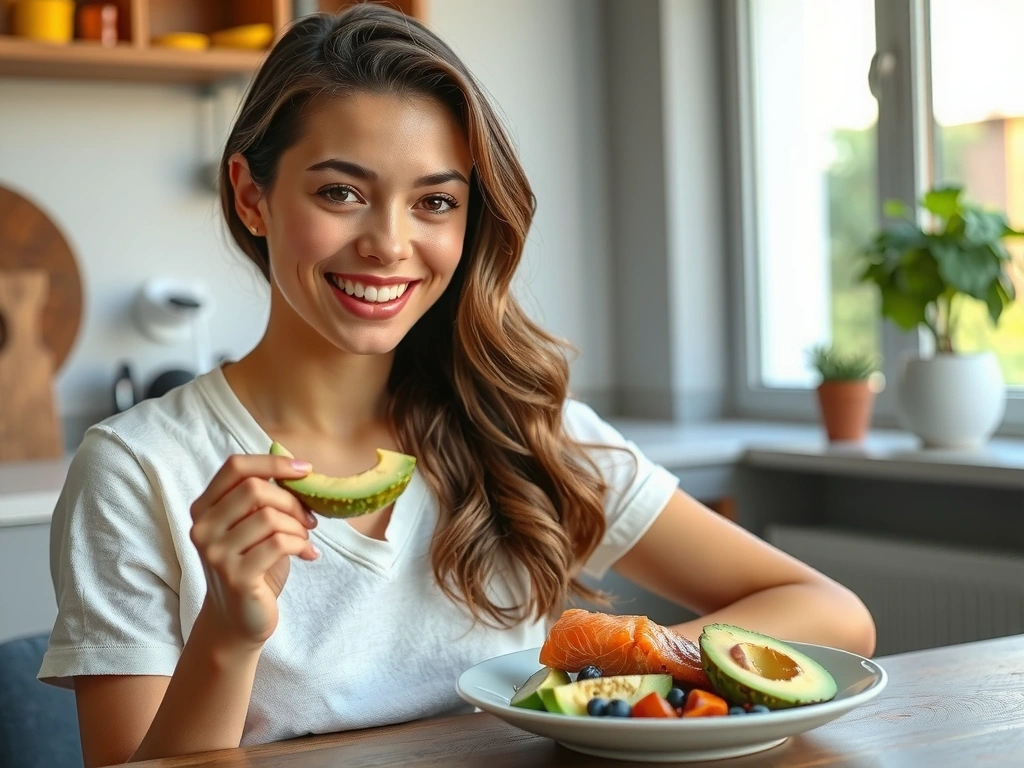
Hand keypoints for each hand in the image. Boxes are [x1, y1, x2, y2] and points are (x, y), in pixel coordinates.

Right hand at [189, 454, 318, 646]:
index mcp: (204, 508)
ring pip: (269, 517)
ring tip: (304, 539)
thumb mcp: (253, 526)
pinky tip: (307, 554)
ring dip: (298, 526)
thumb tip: (295, 465)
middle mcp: (202, 528)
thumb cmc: (253, 565)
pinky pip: (278, 543)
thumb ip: (263, 498)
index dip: (273, 462)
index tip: (304, 470)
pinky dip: (301, 544)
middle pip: (255, 489)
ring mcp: (215, 553)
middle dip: (292, 501)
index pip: (236, 467)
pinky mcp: (235, 576)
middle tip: (309, 518)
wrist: (238, 620)